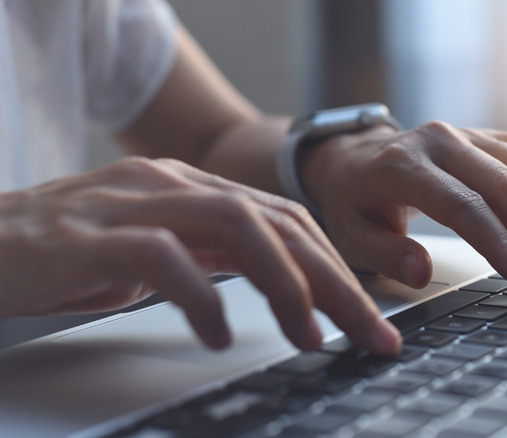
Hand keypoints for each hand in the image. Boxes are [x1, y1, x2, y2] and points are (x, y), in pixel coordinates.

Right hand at [0, 158, 399, 352]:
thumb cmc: (73, 251)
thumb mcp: (161, 250)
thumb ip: (217, 254)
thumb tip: (282, 282)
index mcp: (197, 190)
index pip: (288, 221)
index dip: (338, 269)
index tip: (370, 319)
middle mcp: (175, 186)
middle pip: (279, 224)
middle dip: (334, 282)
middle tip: (369, 334)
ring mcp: (133, 204)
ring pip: (236, 227)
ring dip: (285, 285)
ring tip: (308, 335)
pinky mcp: (89, 235)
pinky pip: (161, 257)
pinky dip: (200, 296)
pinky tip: (219, 335)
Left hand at [301, 122, 506, 300]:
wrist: (355, 158)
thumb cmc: (354, 202)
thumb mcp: (350, 234)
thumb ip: (384, 253)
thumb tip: (422, 271)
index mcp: (404, 165)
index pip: (465, 206)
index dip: (503, 245)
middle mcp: (443, 141)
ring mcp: (472, 134)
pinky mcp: (493, 136)